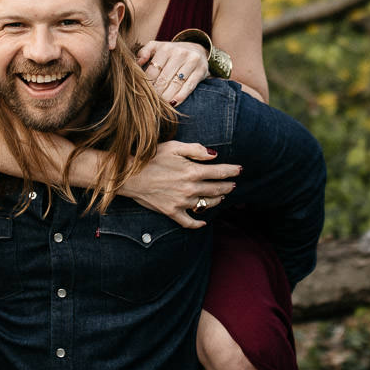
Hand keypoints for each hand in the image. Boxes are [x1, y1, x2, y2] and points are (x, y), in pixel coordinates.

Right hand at [122, 141, 239, 227]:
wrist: (129, 176)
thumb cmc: (150, 157)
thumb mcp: (174, 146)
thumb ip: (196, 150)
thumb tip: (214, 155)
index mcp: (192, 171)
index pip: (219, 172)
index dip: (231, 171)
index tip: (239, 170)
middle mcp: (190, 189)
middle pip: (216, 189)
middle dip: (227, 186)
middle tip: (233, 184)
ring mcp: (181, 202)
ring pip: (206, 205)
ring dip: (216, 201)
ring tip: (221, 197)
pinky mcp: (171, 212)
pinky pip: (189, 222)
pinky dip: (198, 223)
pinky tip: (203, 222)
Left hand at [137, 39, 211, 106]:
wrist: (197, 50)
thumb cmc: (172, 52)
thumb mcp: (157, 47)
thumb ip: (144, 51)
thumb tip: (136, 63)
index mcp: (166, 48)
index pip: (153, 70)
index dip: (147, 84)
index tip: (144, 93)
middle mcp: (179, 53)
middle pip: (164, 78)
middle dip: (156, 93)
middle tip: (151, 102)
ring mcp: (191, 61)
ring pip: (176, 84)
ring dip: (166, 97)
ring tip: (160, 105)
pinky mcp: (201, 70)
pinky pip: (189, 86)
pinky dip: (180, 96)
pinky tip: (173, 103)